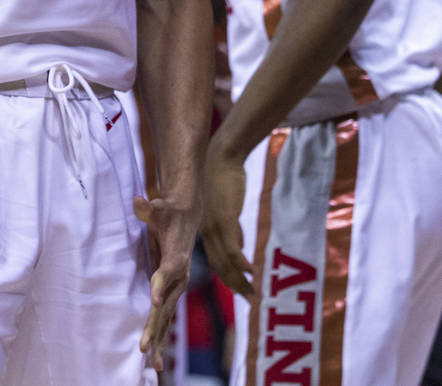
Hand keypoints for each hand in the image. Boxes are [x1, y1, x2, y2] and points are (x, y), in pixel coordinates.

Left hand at [134, 194, 197, 371]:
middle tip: (143, 348)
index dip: (161, 286)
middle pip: (166, 304)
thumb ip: (150, 207)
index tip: (154, 302)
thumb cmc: (170, 210)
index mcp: (176, 256)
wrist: (187, 215)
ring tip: (152, 365)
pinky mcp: (173, 291)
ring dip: (159, 339)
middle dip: (156, 327)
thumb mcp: (160, 206)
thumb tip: (139, 201)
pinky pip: (167, 316)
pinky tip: (156, 357)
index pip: (168, 272)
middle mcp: (180, 276)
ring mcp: (178, 286)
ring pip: (167, 316)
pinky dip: (161, 335)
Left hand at [200, 140, 253, 298]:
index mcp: (204, 228)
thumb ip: (231, 227)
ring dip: (240, 280)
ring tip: (253, 294)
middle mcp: (206, 230)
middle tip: (250, 300)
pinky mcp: (224, 219)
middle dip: (235, 285)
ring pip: (225, 262)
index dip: (227, 277)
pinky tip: (252, 273)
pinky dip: (242, 264)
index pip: (215, 260)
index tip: (239, 291)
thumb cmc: (222, 179)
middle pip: (220, 266)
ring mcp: (214, 226)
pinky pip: (233, 248)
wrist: (221, 157)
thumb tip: (239, 243)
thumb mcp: (225, 207)